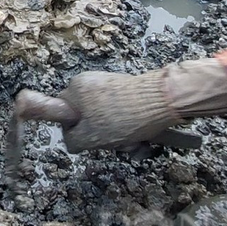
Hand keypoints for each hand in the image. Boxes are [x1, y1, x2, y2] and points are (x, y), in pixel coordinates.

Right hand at [57, 70, 187, 152]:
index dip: (75, 131)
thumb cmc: (123, 117)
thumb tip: (72, 141)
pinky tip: (141, 137)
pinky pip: (123, 115)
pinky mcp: (129, 91)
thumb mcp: (88, 136)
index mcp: (75, 88)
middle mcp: (90, 82)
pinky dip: (131, 128)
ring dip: (120, 137)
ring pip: (107, 120)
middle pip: (88, 119)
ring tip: (133, 141)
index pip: (63, 115)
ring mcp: (111, 85)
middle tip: (114, 143)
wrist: (163, 101)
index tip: (88, 137)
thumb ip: (72, 140)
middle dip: (102, 136)